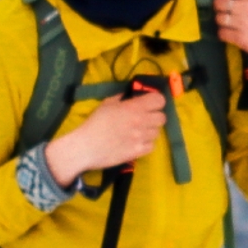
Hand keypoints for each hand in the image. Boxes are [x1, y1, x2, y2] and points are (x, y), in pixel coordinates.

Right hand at [44, 79, 169, 186]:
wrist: (86, 147)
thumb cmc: (94, 123)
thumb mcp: (106, 104)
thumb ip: (121, 98)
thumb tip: (128, 96)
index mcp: (134, 107)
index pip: (159, 100)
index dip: (156, 101)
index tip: (150, 104)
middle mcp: (142, 121)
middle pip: (162, 117)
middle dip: (155, 117)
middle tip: (144, 119)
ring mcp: (141, 138)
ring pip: (157, 132)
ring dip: (149, 131)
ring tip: (138, 132)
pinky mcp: (138, 151)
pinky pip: (152, 146)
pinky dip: (146, 144)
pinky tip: (136, 143)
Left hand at [212, 0, 247, 88]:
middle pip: (219, 1)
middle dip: (218, 8)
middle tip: (223, 13)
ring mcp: (244, 23)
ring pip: (219, 18)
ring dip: (221, 23)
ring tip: (229, 27)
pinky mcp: (241, 39)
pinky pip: (221, 33)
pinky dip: (224, 35)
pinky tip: (231, 37)